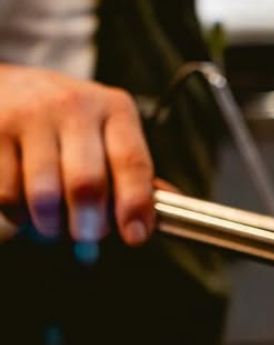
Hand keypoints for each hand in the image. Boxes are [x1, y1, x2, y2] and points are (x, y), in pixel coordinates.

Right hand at [0, 64, 154, 247]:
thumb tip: (164, 214)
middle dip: (90, 226)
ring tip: (55, 228)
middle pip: (86, 184)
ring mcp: (30, 117)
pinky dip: (19, 216)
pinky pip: (7, 193)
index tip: (135, 237)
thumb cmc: (68, 119)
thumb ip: (134, 173)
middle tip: (88, 238)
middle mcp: (74, 107)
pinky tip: (27, 214)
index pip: (132, 163)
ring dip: (52, 227)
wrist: (7, 84)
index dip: (135, 206)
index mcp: (114, 110)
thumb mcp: (109, 131)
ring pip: (44, 195)